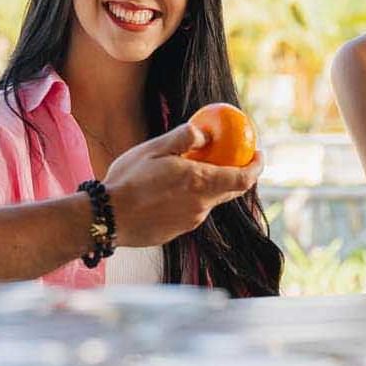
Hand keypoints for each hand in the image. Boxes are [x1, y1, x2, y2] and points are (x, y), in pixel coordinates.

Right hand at [103, 123, 262, 247]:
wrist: (106, 217)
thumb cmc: (129, 179)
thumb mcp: (156, 148)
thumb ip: (184, 137)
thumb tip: (205, 133)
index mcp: (201, 183)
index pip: (243, 178)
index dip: (257, 166)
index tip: (259, 154)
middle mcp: (201, 206)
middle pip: (230, 191)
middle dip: (237, 175)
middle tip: (232, 158)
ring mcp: (190, 222)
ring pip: (208, 201)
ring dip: (207, 186)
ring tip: (189, 171)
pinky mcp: (177, 232)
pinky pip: (191, 212)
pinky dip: (189, 199)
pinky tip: (168, 191)